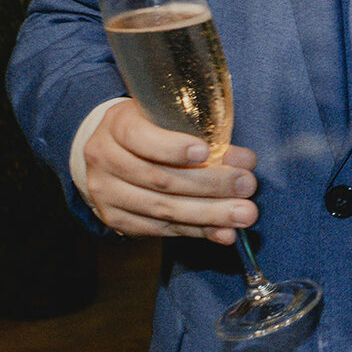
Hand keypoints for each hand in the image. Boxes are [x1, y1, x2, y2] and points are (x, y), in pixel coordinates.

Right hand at [82, 101, 258, 244]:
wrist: (113, 152)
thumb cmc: (152, 128)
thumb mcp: (169, 119)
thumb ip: (203, 135)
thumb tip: (244, 161)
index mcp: (116, 125)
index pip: (139, 137)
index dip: (172, 147)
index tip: (206, 152)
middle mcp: (105, 159)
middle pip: (160, 178)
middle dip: (210, 184)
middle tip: (246, 185)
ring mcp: (106, 193)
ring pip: (162, 208)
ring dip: (210, 214)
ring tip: (244, 214)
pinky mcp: (117, 220)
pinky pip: (162, 229)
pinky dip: (198, 231)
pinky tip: (224, 232)